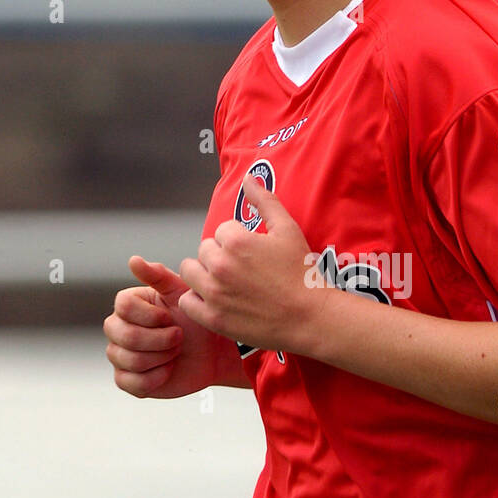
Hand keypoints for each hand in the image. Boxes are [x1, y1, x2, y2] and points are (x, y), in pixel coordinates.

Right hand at [103, 256, 248, 396]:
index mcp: (127, 305)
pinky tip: (169, 369)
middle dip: (161, 339)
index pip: (124, 306)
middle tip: (179, 337)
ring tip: (175, 351)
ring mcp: (119, 355)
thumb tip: (134, 260)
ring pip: (130, 360)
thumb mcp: (181, 292)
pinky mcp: (127, 380)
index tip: (172, 317)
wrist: (211, 352)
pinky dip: (156, 377)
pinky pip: (132, 383)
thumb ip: (158, 275)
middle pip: (125, 335)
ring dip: (162, 357)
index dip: (152, 315)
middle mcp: (117, 329)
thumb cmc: (194, 319)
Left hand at [177, 173, 320, 354]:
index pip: (221, 231)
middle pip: (204, 250)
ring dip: (203, 274)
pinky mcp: (213, 318)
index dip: (238, 240)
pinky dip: (197, 300)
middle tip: (242, 269)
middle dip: (220, 255)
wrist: (310, 316)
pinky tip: (216, 300)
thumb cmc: (301, 274)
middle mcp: (220, 266)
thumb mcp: (287, 230)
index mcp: (235, 241)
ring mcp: (214, 294)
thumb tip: (248, 179)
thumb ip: (265, 201)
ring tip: (225, 282)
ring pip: (190, 272)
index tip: (253, 253)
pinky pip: (187, 302)